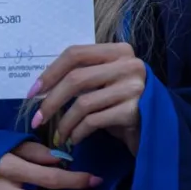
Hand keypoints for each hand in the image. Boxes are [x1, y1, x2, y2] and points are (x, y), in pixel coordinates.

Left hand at [32, 44, 146, 155]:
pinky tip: (74, 138)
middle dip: (51, 101)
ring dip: (64, 122)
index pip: (75, 54)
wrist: (157, 129)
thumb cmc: (122, 104)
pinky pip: (93, 121)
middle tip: (37, 119)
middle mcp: (129, 65)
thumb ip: (83, 75)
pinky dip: (78, 132)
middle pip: (76, 79)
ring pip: (83, 103)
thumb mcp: (105, 82)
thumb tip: (41, 86)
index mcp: (119, 51)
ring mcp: (134, 88)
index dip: (50, 72)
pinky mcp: (134, 112)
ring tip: (59, 135)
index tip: (33, 92)